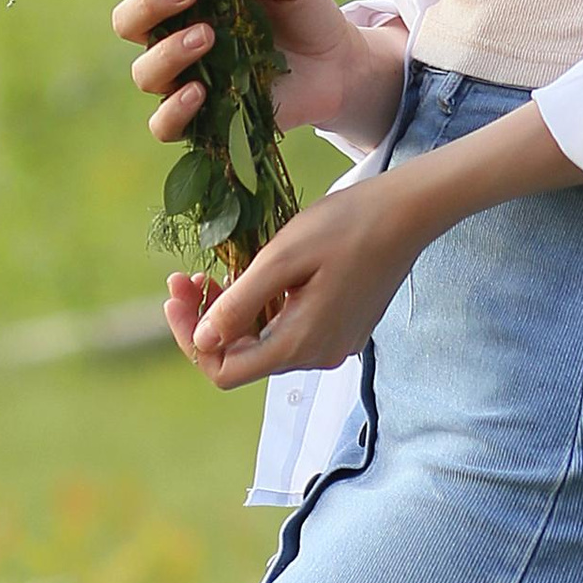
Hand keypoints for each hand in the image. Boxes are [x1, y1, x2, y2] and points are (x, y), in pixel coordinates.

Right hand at [109, 0, 403, 152]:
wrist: (336, 65)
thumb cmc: (305, 13)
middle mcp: (173, 33)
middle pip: (127, 22)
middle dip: (148, 4)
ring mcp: (185, 77)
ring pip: (144, 73)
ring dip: (166, 53)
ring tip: (207, 36)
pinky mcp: (203, 116)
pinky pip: (165, 125)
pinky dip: (174, 110)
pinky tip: (200, 91)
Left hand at [162, 96, 582, 388]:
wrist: (407, 212)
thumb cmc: (345, 225)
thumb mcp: (283, 256)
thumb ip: (241, 303)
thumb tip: (203, 342)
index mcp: (299, 343)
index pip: (224, 370)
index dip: (191, 339)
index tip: (175, 296)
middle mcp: (317, 356)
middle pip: (242, 358)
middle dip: (206, 321)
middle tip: (185, 277)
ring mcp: (333, 344)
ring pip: (264, 344)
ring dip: (232, 314)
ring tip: (215, 271)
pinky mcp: (343, 328)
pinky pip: (288, 331)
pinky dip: (262, 310)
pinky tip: (255, 275)